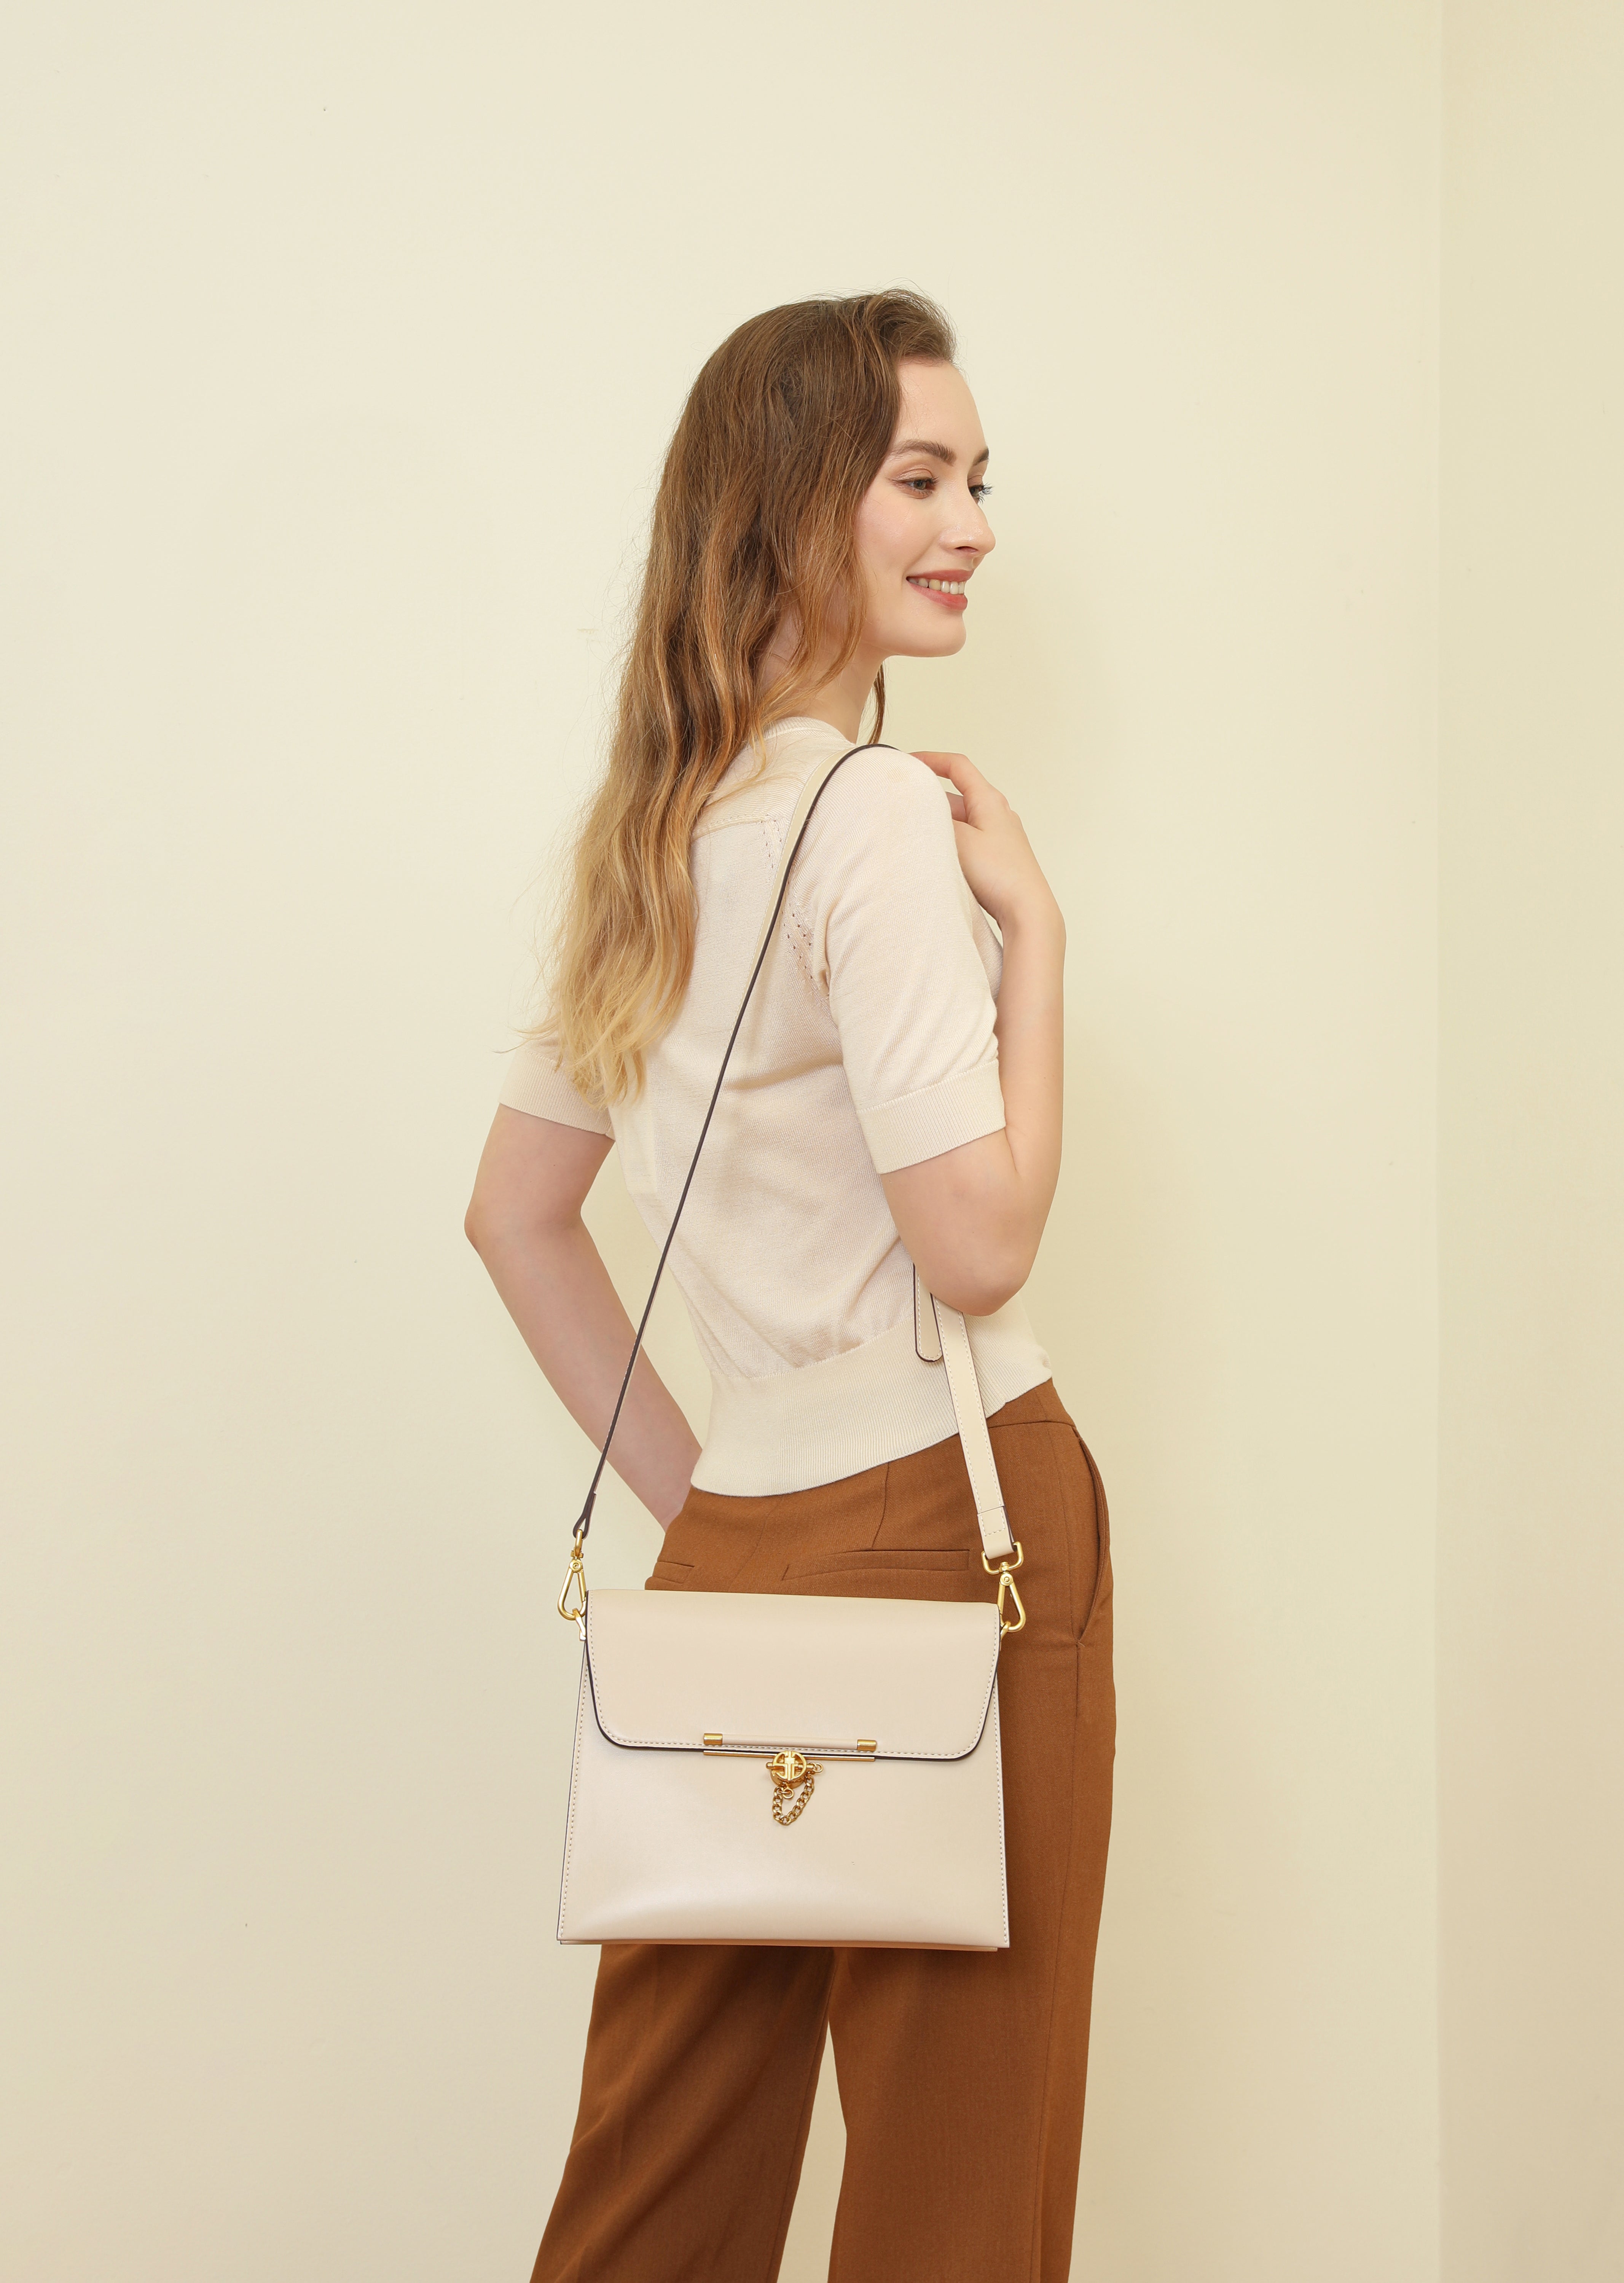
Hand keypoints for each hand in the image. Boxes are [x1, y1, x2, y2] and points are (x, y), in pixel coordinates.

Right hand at [911, 752, 1061, 937]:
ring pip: (960, 820)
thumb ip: (937, 821)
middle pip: (956, 795)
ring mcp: (998, 835)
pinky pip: (967, 839)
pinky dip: (949, 841)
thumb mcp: (959, 840)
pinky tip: (937, 855)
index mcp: (990, 800)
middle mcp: (997, 813)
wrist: (1027, 910)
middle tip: (904, 806)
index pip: (958, 766)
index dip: (932, 759)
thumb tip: (919, 811)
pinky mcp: (997, 856)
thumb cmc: (999, 873)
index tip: (909, 762)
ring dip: (939, 823)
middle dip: (929, 799)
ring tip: (915, 833)